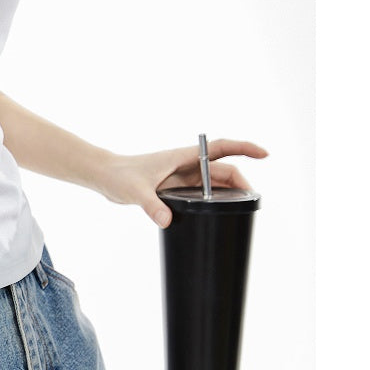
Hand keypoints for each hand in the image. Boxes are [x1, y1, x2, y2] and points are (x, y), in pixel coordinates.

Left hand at [94, 139, 268, 227]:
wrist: (105, 176)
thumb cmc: (119, 175)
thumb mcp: (135, 191)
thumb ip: (151, 205)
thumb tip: (166, 220)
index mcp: (183, 157)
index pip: (221, 148)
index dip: (244, 149)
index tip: (264, 154)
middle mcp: (186, 165)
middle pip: (223, 170)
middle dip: (241, 181)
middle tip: (252, 200)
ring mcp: (182, 177)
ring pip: (214, 183)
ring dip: (229, 193)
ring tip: (242, 209)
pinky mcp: (175, 188)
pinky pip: (201, 194)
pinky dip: (213, 201)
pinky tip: (219, 214)